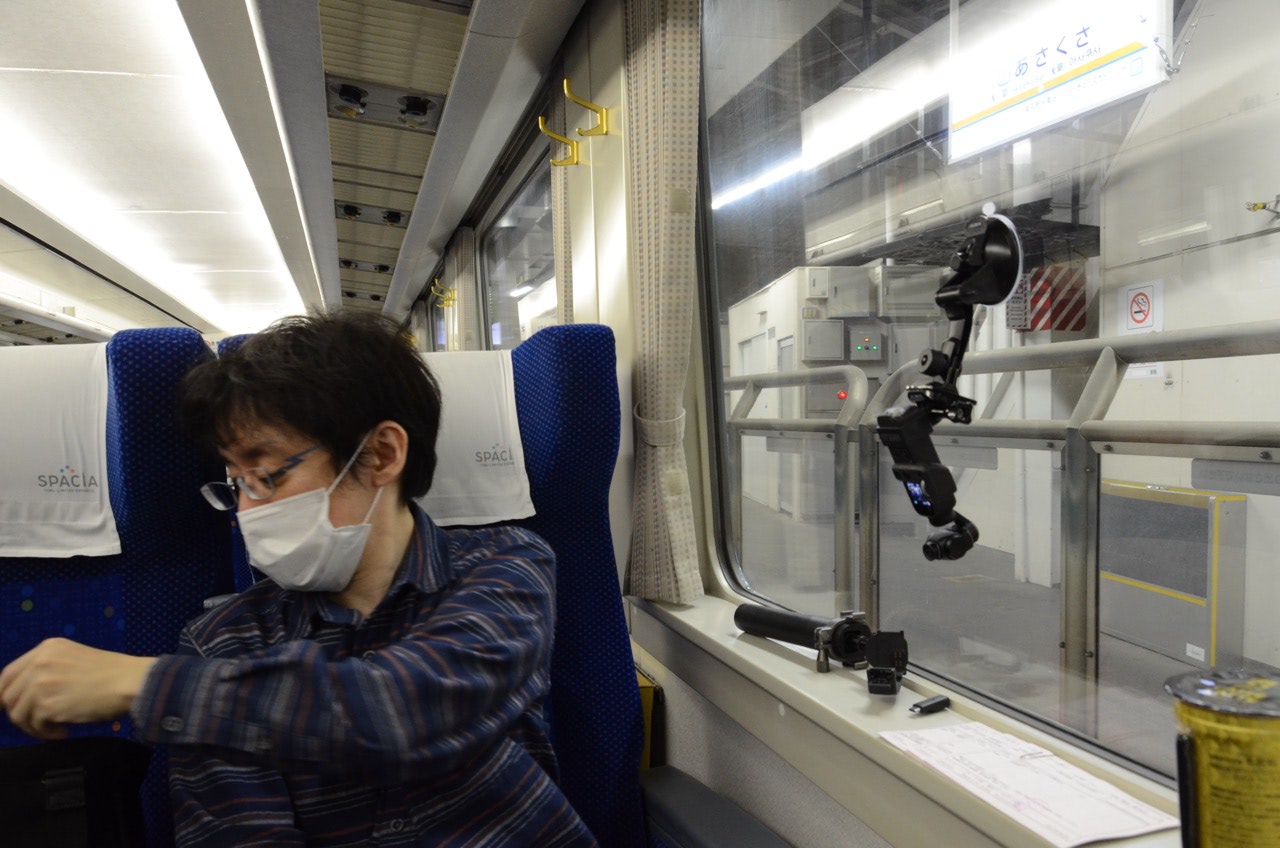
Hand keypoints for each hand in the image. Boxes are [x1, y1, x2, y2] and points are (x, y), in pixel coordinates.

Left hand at [0, 638, 156, 739]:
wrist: (130, 681)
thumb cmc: (112, 673)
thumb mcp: (75, 658)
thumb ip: (50, 669)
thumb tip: (27, 694)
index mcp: (47, 648)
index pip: (8, 674)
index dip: (5, 694)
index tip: (11, 708)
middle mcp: (39, 662)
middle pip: (8, 696)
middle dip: (21, 713)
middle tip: (39, 722)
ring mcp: (41, 683)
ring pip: (17, 714)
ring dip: (34, 727)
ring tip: (55, 728)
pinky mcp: (47, 704)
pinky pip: (35, 726)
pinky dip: (47, 733)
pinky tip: (64, 731)